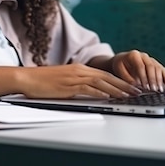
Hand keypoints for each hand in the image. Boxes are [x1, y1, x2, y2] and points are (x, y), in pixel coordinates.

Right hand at [18, 64, 141, 98]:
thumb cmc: (43, 82)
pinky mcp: (68, 85)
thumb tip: (90, 92)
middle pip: (107, 76)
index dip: (120, 80)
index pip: (105, 73)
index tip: (131, 86)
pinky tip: (109, 97)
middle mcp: (79, 71)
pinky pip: (88, 88)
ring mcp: (74, 77)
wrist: (27, 78)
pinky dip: (101, 92)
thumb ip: (77, 84)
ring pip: (101, 82)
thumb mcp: (64, 81)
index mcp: (79, 69)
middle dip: (124, 84)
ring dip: (117, 89)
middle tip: (137, 90)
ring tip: (129, 95)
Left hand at [110, 50, 164, 92]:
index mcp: (134, 55)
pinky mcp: (156, 65)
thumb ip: (127, 78)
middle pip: (151, 66)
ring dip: (160, 80)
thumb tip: (136, 85)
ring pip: (158, 68)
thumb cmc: (120, 66)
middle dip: (152, 79)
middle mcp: (144, 56)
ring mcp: (151, 59)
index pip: (140, 66)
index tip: (144, 87)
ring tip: (159, 91)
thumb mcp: (119, 71)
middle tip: (153, 90)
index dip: (143, 77)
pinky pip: (163, 71)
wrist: (122, 60)